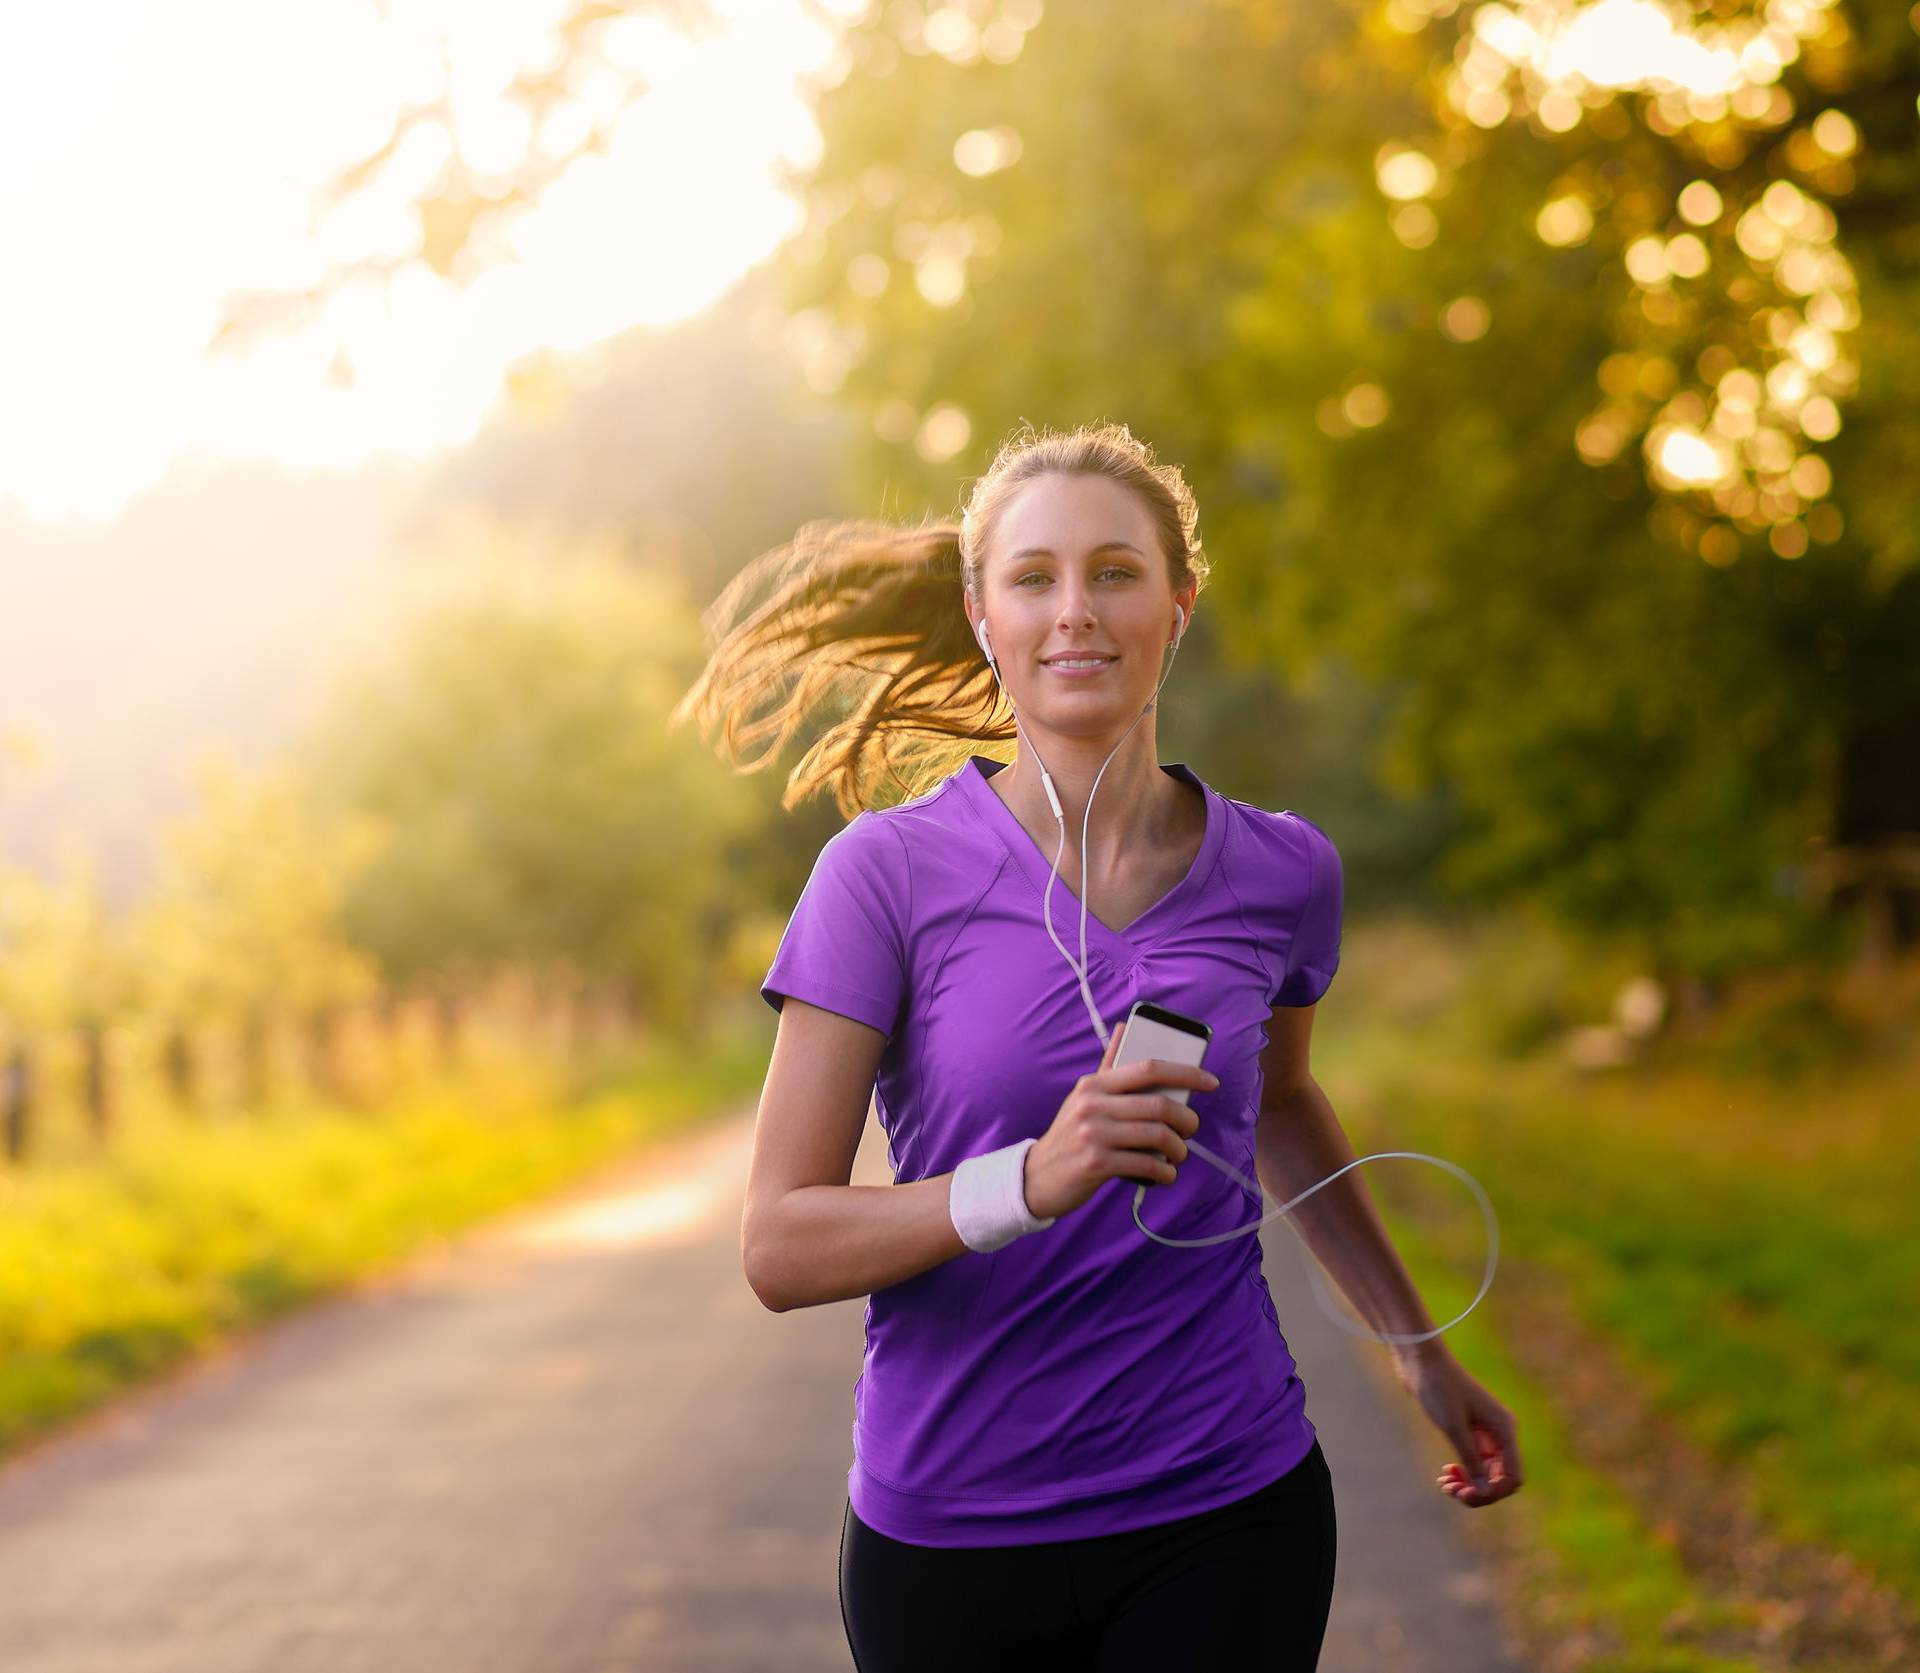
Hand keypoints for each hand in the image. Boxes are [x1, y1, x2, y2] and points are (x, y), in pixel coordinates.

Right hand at [1023, 1019, 1217, 1221]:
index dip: (1186, 1072)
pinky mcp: (1096, 1164)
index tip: (1211, 1081)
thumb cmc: (1070, 1135)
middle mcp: (1092, 1105)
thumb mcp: (1083, 1097)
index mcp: (1094, 1084)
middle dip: (1187, 1120)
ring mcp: (1093, 1134)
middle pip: (1159, 1105)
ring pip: (1158, 1136)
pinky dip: (1165, 1171)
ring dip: (1179, 1148)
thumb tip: (1125, 1026)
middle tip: (1191, 1129)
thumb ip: (1108, 1065)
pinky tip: (1165, 1173)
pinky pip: (1147, 1164)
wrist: (1037, 1177)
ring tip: (1178, 1154)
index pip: (1148, 1068)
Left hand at [1395, 1346, 1523, 1507]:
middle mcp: (1499, 1432)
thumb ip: (1471, 1460)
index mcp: (1504, 1429)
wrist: (1420, 1361)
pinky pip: (1473, 1461)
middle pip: (1499, 1477)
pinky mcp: (1469, 1430)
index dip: (1493, 1492)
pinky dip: (1462, 1471)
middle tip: (1451, 1490)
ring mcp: (1485, 1432)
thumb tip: (1485, 1493)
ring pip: (1485, 1472)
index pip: (1512, 1476)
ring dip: (1468, 1483)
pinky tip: (1446, 1474)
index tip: (1466, 1493)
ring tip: (1444, 1484)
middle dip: (1477, 1490)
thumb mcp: (1454, 1427)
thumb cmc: (1439, 1388)